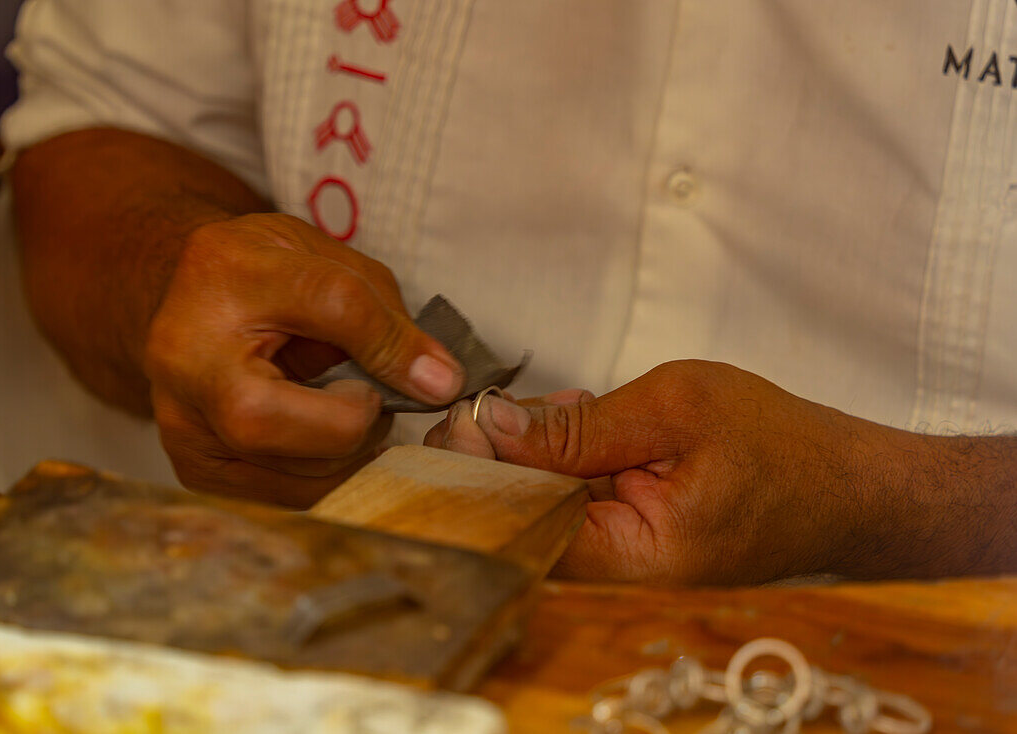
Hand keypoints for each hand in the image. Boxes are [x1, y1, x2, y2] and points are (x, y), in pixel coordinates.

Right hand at [146, 213, 463, 505]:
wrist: (181, 298)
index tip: (432, 374)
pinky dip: (325, 471)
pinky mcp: (198, 474)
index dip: (395, 347)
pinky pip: (292, 497)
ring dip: (351, 451)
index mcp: (224, 287)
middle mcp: (191, 370)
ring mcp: (188, 433)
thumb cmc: (258, 275)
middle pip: (322, 433)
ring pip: (313, 479)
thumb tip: (442, 383)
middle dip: (368, 419)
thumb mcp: (324, 263)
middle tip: (369, 392)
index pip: (335, 309)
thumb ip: (384, 319)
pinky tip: (315, 435)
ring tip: (337, 407)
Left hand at [426, 360, 943, 584]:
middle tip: (493, 404)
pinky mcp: (631, 543)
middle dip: (500, 457)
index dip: (479, 472)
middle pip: (523, 519)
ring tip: (552, 407)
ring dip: (534, 454)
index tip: (462, 416)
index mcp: (632, 558)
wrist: (850, 487)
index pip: (520, 525)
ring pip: (545, 508)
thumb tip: (492, 425)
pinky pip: (576, 505)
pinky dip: (566, 461)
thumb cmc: (780, 445)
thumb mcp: (675, 408)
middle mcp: (619, 576)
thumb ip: (578, 426)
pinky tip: (577, 420)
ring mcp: (624, 564)